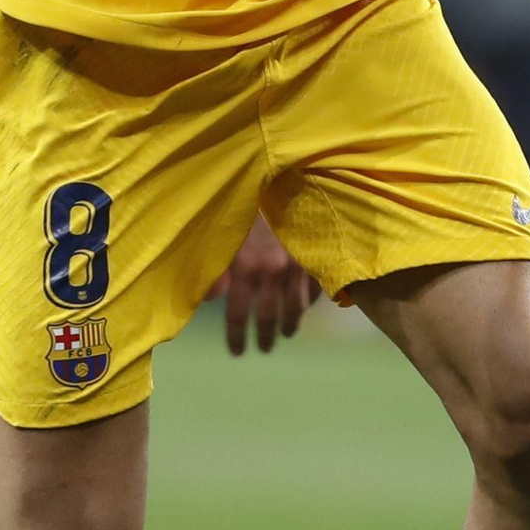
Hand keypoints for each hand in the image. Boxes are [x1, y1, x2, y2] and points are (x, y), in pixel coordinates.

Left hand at [208, 214, 319, 355]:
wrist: (281, 178)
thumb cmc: (244, 206)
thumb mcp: (222, 236)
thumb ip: (214, 270)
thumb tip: (212, 300)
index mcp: (245, 268)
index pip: (238, 315)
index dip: (237, 337)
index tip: (237, 352)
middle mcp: (273, 272)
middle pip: (269, 318)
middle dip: (266, 337)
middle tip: (264, 348)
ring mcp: (299, 266)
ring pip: (297, 308)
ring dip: (291, 324)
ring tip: (286, 332)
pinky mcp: (317, 258)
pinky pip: (316, 289)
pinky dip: (310, 302)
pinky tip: (305, 307)